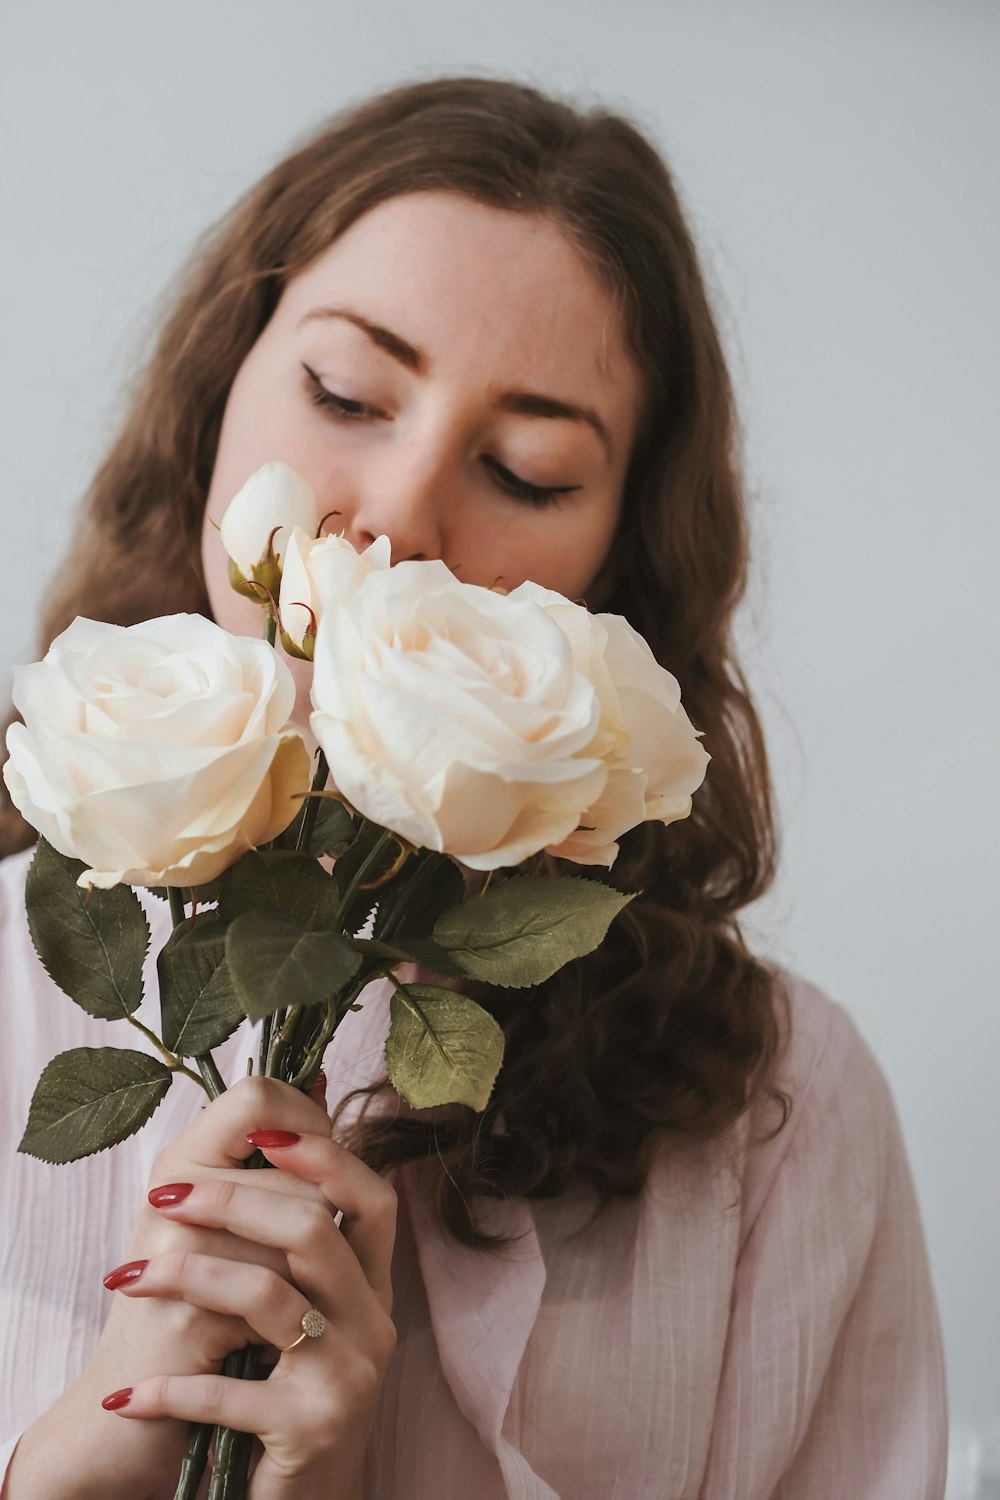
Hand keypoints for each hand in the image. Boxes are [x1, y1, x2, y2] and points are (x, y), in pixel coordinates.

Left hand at [4, 1077, 396, 1499]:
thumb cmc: (285, 1390)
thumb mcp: (307, 1310)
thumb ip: (298, 1236)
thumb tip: (277, 1123)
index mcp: (372, 1284)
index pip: (373, 1197)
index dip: (326, 1157)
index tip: (263, 1131)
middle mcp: (374, 1321)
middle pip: (312, 1228)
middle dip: (229, 1199)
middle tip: (160, 1194)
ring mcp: (349, 1375)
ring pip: (267, 1295)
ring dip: (186, 1276)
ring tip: (126, 1277)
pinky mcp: (312, 1428)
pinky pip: (231, 1392)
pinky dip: (170, 1390)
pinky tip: (129, 1393)